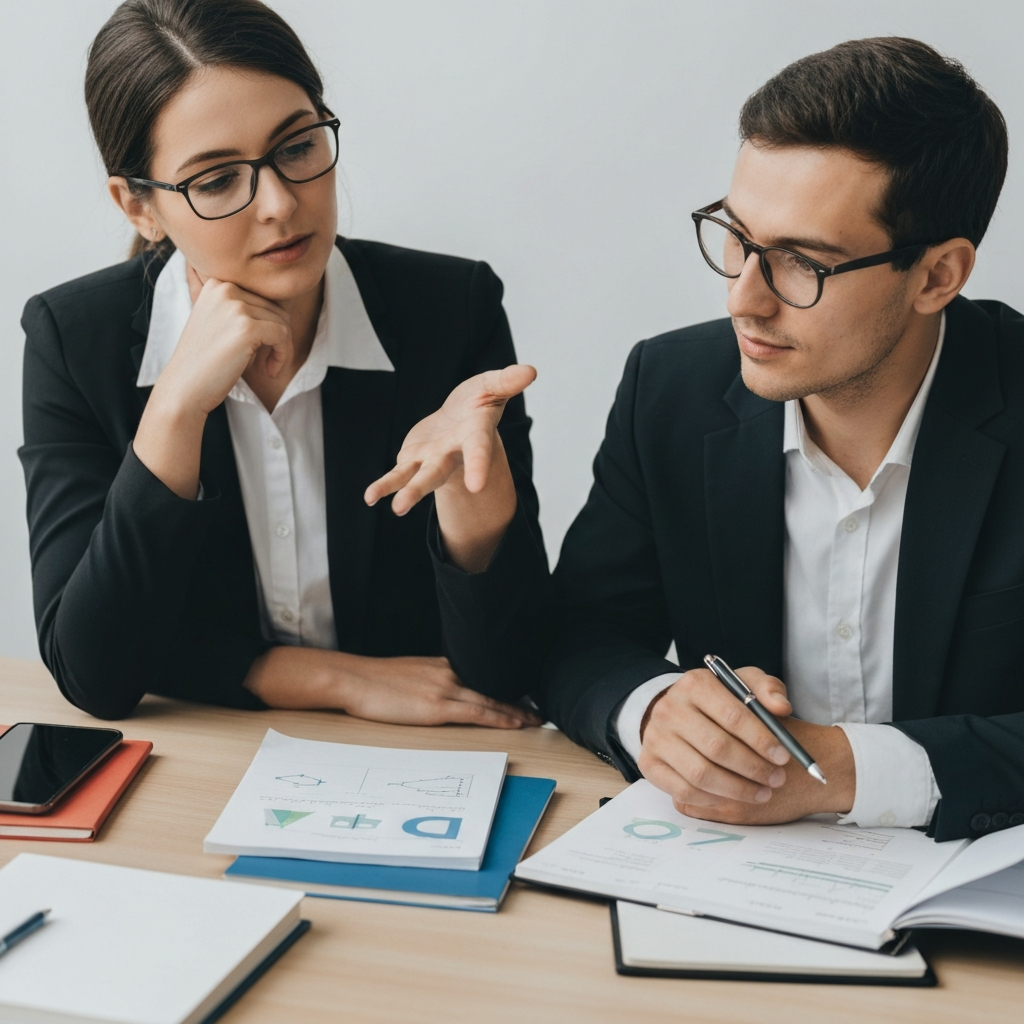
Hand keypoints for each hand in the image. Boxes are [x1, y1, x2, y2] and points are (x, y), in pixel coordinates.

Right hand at [160, 266, 292, 416]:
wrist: (183, 389)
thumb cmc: (204, 361)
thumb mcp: (217, 322)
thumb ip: (241, 309)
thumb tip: (282, 309)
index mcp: (217, 283)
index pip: (262, 297)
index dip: (268, 324)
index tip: (260, 347)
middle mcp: (225, 289)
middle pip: (275, 308)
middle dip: (278, 336)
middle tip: (266, 360)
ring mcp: (236, 307)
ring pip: (282, 322)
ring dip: (281, 348)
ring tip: (267, 367)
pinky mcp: (247, 328)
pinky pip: (283, 336)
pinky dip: (283, 356)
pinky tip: (270, 371)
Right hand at [244, 646, 541, 728]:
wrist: (352, 678)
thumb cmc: (371, 680)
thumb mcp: (405, 673)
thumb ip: (425, 680)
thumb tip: (433, 692)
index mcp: (440, 665)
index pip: (480, 675)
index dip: (502, 686)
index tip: (520, 693)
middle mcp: (448, 673)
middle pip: (491, 687)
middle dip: (516, 700)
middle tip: (538, 709)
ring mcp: (444, 689)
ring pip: (489, 700)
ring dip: (515, 711)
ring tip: (534, 719)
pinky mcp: (436, 706)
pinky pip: (476, 713)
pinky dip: (498, 717)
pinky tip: (513, 723)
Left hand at [365, 364, 536, 570]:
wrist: (459, 419)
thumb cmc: (477, 402)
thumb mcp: (491, 386)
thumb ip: (507, 381)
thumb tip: (530, 371)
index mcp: (475, 435)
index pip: (478, 451)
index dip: (479, 466)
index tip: (478, 487)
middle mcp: (452, 453)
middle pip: (436, 472)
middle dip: (420, 487)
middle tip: (402, 507)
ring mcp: (431, 460)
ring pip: (418, 478)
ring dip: (406, 493)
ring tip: (396, 509)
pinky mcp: (412, 459)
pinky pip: (397, 475)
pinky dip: (384, 486)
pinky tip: (370, 498)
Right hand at [638, 666, 854, 823]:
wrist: (677, 712)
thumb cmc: (719, 702)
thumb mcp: (744, 685)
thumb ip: (767, 690)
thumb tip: (781, 708)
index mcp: (695, 684)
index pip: (732, 715)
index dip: (762, 740)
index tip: (784, 757)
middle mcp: (669, 708)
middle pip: (716, 747)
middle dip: (753, 768)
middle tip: (777, 779)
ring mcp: (655, 737)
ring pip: (700, 773)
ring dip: (737, 789)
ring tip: (762, 793)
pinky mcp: (648, 764)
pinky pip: (682, 791)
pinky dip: (713, 800)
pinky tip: (734, 799)